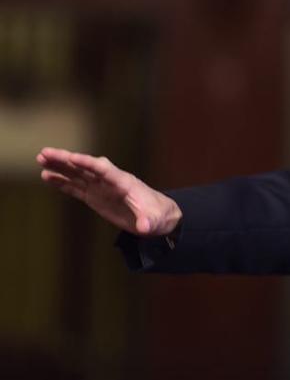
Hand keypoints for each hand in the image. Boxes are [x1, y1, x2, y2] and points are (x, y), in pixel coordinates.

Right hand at [37, 147, 181, 236]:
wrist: (157, 216)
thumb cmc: (157, 215)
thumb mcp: (154, 220)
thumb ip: (148, 222)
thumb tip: (145, 227)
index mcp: (124, 182)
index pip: (105, 169)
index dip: (89, 163)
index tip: (72, 158)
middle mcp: (110, 181)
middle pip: (86, 167)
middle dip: (67, 159)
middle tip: (45, 152)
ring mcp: (101, 187)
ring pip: (77, 174)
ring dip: (60, 167)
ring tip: (41, 159)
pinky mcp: (95, 196)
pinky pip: (75, 187)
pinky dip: (62, 182)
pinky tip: (47, 176)